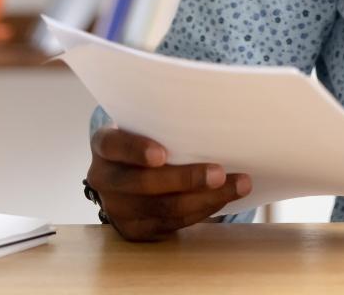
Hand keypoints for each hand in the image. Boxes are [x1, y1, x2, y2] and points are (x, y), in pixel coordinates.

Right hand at [87, 126, 250, 241]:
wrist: (128, 170)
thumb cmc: (147, 137)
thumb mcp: (146, 125)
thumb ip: (165, 123)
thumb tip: (215, 114)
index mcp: (104, 146)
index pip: (113, 145)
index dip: (135, 150)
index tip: (162, 154)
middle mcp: (104, 179)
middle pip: (142, 184)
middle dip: (185, 179)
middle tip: (219, 173)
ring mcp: (117, 208)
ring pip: (163, 208)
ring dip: (206, 198)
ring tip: (239, 184)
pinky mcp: (136, 229)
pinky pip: (173, 222)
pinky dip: (203, 209)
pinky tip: (225, 197)